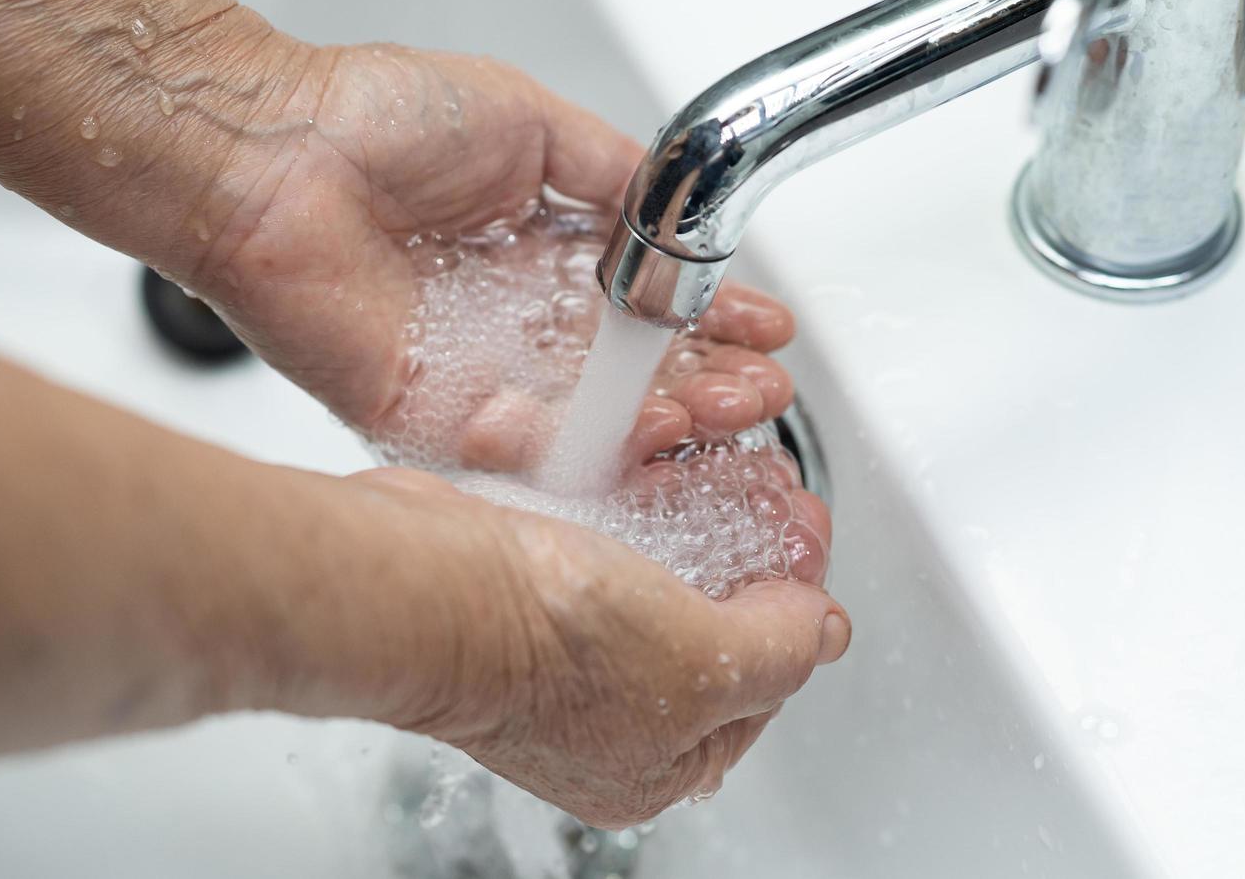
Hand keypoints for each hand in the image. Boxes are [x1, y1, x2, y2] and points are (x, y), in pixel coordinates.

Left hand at [185, 42, 799, 468]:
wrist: (276, 152)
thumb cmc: (379, 120)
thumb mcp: (532, 123)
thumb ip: (609, 175)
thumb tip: (674, 210)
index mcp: (542, 254)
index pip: (646, 307)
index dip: (711, 321)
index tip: (765, 329)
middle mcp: (514, 322)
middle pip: (628, 377)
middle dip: (706, 385)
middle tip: (759, 392)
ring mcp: (473, 373)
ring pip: (585, 422)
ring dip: (658, 425)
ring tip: (716, 413)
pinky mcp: (423, 414)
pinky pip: (508, 448)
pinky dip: (567, 446)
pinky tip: (625, 433)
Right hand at [347, 469, 849, 828]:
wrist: (419, 586)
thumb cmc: (537, 645)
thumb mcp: (701, 661)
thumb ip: (778, 650)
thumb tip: (825, 633)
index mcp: (652, 767)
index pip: (760, 692)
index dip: (797, 612)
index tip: (805, 543)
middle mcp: (603, 724)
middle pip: (708, 641)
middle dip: (751, 568)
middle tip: (776, 505)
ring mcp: (558, 662)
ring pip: (654, 591)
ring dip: (697, 533)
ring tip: (726, 477)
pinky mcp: (522, 599)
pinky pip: (600, 558)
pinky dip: (635, 520)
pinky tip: (654, 480)